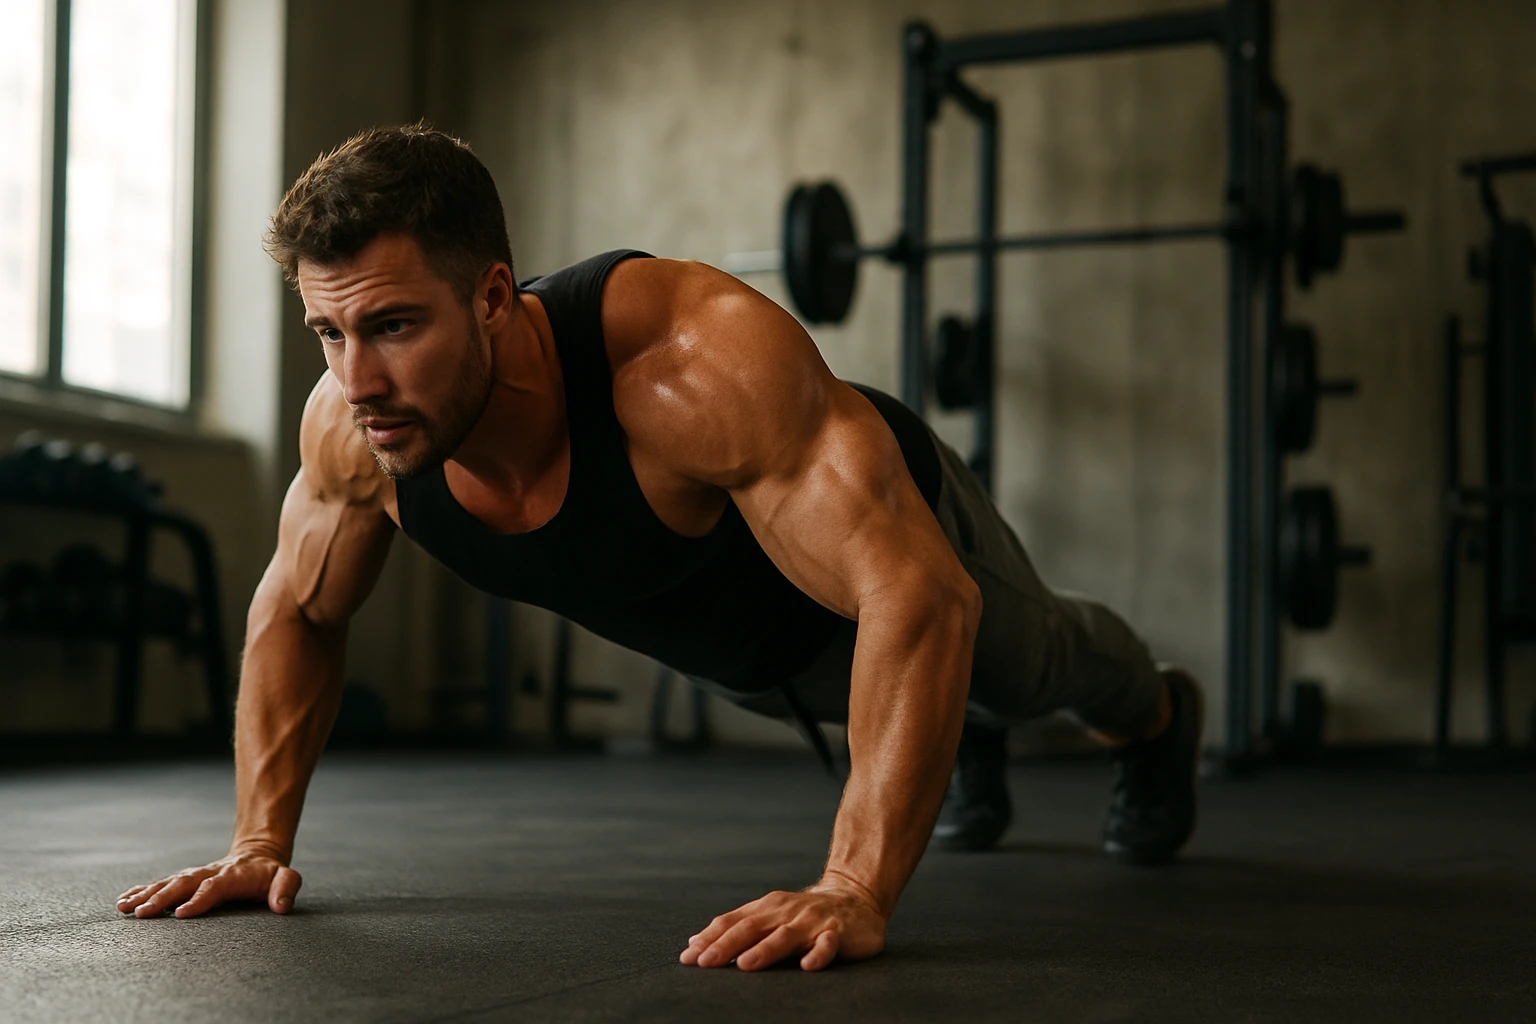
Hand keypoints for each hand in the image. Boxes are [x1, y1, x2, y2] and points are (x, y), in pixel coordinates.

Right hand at [115, 849, 300, 919]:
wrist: (257, 855)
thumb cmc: (270, 874)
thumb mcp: (286, 878)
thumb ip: (286, 889)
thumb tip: (282, 907)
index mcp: (232, 876)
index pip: (214, 888)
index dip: (199, 900)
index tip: (182, 913)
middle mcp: (209, 874)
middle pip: (184, 885)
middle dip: (163, 898)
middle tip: (142, 914)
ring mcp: (195, 876)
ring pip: (168, 884)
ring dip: (146, 895)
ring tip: (124, 907)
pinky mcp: (185, 879)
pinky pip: (161, 884)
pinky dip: (142, 891)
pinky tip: (124, 901)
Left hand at [679, 883, 886, 971]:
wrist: (854, 897)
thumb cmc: (802, 914)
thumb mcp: (767, 916)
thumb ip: (734, 929)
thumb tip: (694, 943)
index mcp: (766, 908)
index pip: (732, 923)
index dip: (709, 939)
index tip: (688, 957)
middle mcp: (785, 912)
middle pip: (751, 928)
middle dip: (726, 946)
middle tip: (705, 962)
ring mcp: (811, 921)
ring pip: (785, 936)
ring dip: (764, 950)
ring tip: (744, 964)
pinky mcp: (837, 933)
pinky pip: (827, 944)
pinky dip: (817, 954)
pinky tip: (807, 966)